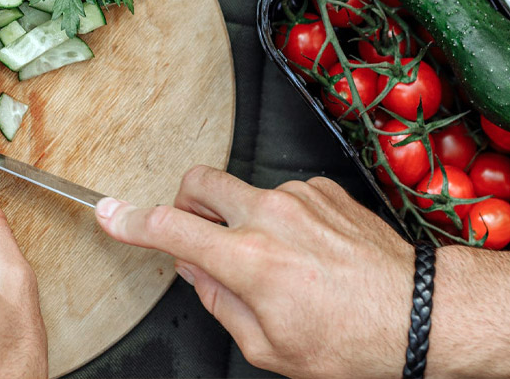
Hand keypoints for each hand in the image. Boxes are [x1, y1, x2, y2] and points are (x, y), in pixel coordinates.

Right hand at [94, 166, 413, 377]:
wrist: (417, 315)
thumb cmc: (349, 339)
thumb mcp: (268, 345)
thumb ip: (218, 300)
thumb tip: (194, 269)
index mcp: (249, 260)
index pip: (169, 229)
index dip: (130, 220)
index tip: (109, 213)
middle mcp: (271, 217)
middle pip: (199, 181)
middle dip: (184, 201)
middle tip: (197, 230)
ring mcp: (299, 196)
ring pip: (242, 191)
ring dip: (240, 218)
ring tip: (275, 259)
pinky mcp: (322, 189)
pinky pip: (280, 194)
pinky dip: (277, 217)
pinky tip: (303, 248)